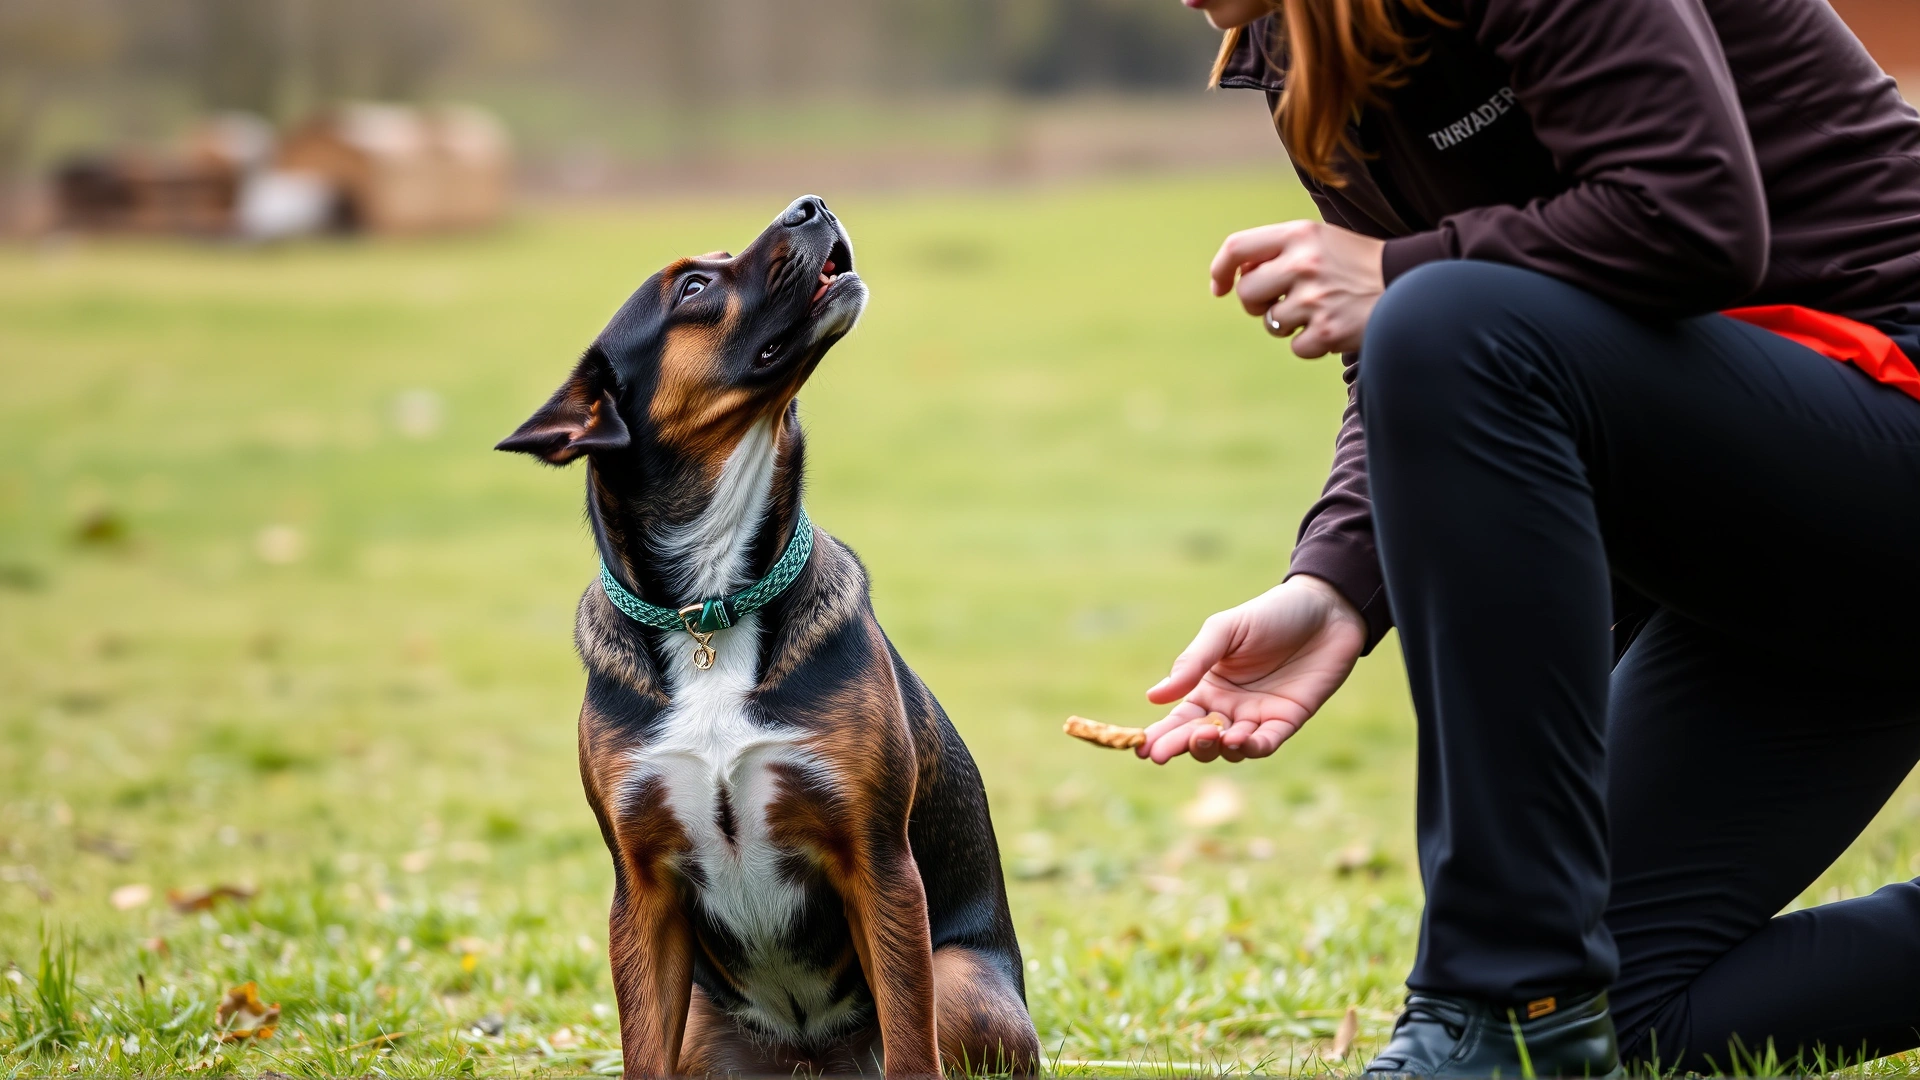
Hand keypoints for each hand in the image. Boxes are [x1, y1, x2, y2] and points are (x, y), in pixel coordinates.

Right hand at [1138, 575, 1365, 763]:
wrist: (1326, 608)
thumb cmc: (1270, 613)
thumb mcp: (1224, 631)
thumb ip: (1193, 662)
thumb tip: (1154, 697)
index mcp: (1208, 685)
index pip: (1179, 717)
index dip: (1160, 734)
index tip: (1142, 748)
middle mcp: (1230, 707)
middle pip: (1200, 738)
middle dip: (1181, 746)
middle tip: (1163, 754)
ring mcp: (1259, 716)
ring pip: (1230, 746)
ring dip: (1216, 748)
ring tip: (1208, 736)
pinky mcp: (1288, 720)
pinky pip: (1267, 742)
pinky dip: (1251, 747)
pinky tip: (1238, 741)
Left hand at [1209, 221, 1385, 357]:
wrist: (1409, 283)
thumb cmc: (1357, 263)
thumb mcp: (1321, 241)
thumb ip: (1280, 251)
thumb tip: (1237, 275)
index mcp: (1299, 235)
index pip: (1238, 247)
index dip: (1221, 269)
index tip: (1219, 287)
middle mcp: (1303, 264)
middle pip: (1247, 292)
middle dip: (1257, 303)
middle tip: (1281, 301)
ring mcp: (1314, 299)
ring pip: (1271, 323)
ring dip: (1288, 324)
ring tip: (1320, 310)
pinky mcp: (1326, 331)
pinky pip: (1296, 346)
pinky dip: (1311, 343)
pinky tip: (1334, 327)